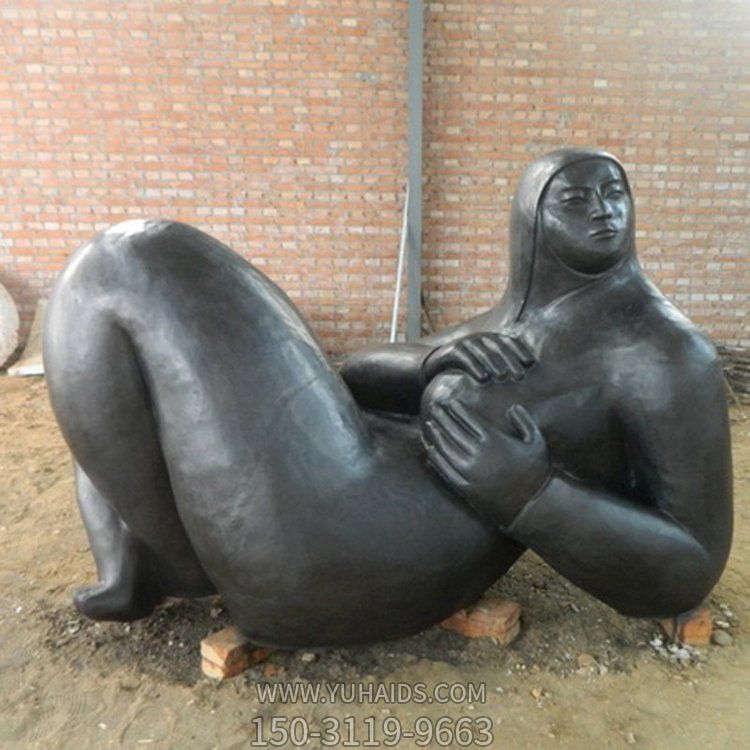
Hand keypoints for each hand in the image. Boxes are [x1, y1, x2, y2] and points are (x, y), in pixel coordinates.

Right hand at [422, 333, 533, 384]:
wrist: (432, 367)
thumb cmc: (463, 370)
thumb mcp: (483, 366)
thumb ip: (499, 366)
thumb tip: (525, 375)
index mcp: (488, 340)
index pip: (507, 342)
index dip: (520, 350)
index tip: (530, 362)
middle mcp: (478, 339)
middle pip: (497, 346)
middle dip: (510, 359)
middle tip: (520, 375)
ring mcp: (464, 343)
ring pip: (482, 351)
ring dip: (494, 363)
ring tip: (504, 377)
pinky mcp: (450, 351)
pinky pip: (464, 358)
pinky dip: (474, 367)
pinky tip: (483, 378)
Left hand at [422, 400, 550, 527]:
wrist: (534, 505)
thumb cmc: (537, 471)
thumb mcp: (537, 442)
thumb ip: (525, 421)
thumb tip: (512, 407)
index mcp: (494, 440)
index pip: (469, 420)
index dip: (458, 410)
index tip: (449, 402)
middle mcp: (479, 455)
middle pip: (454, 431)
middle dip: (442, 417)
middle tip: (434, 407)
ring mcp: (470, 472)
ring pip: (446, 450)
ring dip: (436, 435)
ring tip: (429, 425)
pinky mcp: (466, 488)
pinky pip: (446, 471)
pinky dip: (436, 459)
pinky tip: (430, 450)